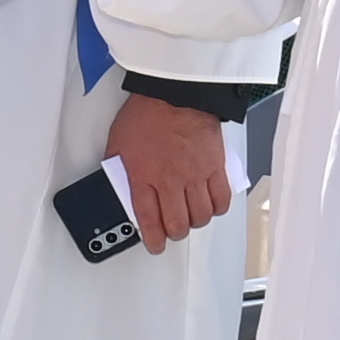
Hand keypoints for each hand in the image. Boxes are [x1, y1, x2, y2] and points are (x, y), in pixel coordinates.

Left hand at [105, 89, 232, 248]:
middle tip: (172, 230)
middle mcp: (170, 181)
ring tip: (189, 217)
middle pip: (177, 224)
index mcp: (143, 176)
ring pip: (200, 216)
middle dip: (174, 233)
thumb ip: (120, 169)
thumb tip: (118, 185)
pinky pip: (221, 199)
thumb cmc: (146, 113)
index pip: (148, 220)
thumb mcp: (118, 144)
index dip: (152, 239)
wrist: (175, 94)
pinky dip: (216, 208)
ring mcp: (195, 175)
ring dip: (194, 222)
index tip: (154, 245)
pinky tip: (210, 206)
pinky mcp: (215, 167)